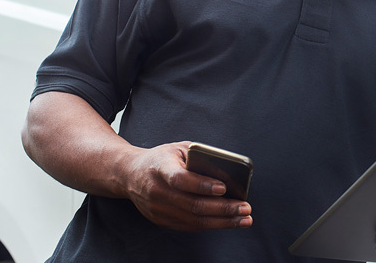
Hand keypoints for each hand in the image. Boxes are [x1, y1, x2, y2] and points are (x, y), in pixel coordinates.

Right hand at [120, 141, 252, 230]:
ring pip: (193, 220)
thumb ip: (200, 157)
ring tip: (244, 219)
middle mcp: (156, 191)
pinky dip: (211, 225)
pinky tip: (228, 222)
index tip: (223, 188)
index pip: (181, 179)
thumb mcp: (179, 149)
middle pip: (192, 204)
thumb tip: (228, 173)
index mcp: (160, 168)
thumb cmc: (162, 159)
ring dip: (222, 221)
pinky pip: (189, 226)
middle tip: (245, 207)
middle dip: (223, 208)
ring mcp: (157, 209)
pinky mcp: (160, 220)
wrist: (130, 175)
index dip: (202, 185)